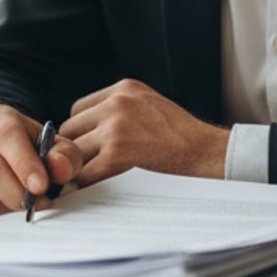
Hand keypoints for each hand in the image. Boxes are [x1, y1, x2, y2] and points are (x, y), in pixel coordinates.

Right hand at [0, 103, 81, 223]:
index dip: (25, 163)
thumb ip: (64, 155)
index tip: (41, 187)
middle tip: (39, 206)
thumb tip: (60, 169)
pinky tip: (4, 213)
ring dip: (7, 210)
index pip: (7, 136)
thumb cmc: (27, 150)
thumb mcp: (51, 146)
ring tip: (23, 208)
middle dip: (18, 194)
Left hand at [61, 78, 228, 186]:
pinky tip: (97, 186)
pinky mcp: (117, 154)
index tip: (88, 145)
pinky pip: (85, 173)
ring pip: (74, 151)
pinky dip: (87, 183)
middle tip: (85, 164)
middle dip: (76, 148)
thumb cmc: (182, 135)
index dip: (81, 130)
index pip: (78, 108)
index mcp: (123, 89)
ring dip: (79, 167)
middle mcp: (116, 104)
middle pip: (70, 128)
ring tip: (91, 177)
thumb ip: (121, 109)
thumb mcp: (149, 105)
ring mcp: (115, 128)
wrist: (206, 153)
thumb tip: (91, 129)